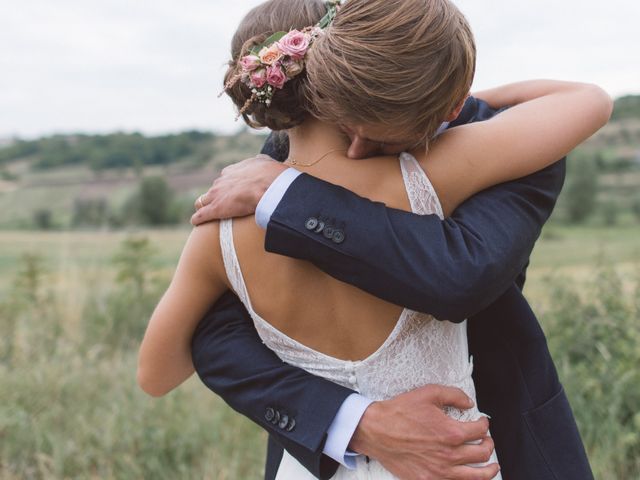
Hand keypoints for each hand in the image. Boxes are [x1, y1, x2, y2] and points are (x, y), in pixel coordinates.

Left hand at [191, 154, 287, 224]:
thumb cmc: (271, 175)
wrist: (269, 187)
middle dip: (216, 198)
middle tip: (222, 208)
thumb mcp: (265, 162)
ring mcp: (216, 195)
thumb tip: (261, 160)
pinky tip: (196, 222)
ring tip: (206, 217)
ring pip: (202, 201)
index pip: (224, 180)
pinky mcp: (215, 209)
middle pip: (213, 191)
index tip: (232, 194)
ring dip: (204, 208)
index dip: (227, 188)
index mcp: (232, 171)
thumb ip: (260, 161)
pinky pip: (200, 215)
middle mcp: (221, 181)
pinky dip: (198, 219)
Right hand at [350, 385, 499, 479]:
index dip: (484, 424)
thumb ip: (453, 395)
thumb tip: (469, 402)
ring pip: (476, 476)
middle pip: (482, 454)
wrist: (376, 430)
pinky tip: (468, 476)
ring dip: (489, 470)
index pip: (480, 431)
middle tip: (487, 441)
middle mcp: (449, 454)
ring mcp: (440, 471)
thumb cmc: (399, 412)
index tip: (483, 422)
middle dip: (489, 445)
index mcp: (451, 432)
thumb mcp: (428, 393)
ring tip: (492, 466)